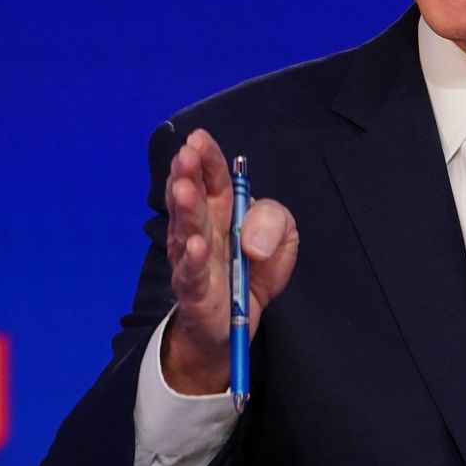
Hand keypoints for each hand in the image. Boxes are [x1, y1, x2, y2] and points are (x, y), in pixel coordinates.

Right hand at [160, 128, 298, 394]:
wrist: (233, 326)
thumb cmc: (252, 272)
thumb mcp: (281, 240)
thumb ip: (276, 224)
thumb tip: (256, 237)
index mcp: (222, 211)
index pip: (213, 178)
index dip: (206, 159)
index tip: (198, 139)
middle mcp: (201, 230)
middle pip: (194, 199)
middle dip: (189, 175)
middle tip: (185, 155)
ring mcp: (193, 260)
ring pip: (186, 231)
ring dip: (185, 210)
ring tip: (184, 190)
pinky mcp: (195, 293)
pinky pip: (193, 275)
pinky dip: (194, 260)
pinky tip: (196, 245)